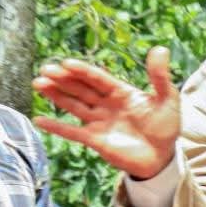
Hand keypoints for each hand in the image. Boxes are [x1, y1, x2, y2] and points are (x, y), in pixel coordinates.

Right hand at [33, 47, 179, 179]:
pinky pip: (72, 132)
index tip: (66, 62)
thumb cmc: (166, 126)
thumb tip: (160, 48)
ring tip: (38, 83)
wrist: (162, 158)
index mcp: (121, 92)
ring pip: (73, 105)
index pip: (97, 78)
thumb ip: (160, 76)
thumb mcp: (167, 99)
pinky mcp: (95, 141)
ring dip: (56, 95)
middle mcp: (106, 105)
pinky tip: (39, 119)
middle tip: (45, 69)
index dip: (82, 71)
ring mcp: (99, 122)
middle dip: (63, 79)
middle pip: (80, 89)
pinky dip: (56, 127)